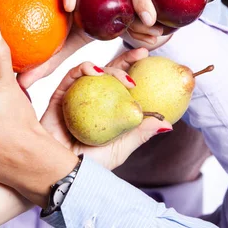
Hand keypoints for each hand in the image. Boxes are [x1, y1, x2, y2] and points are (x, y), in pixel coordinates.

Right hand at [41, 48, 171, 170]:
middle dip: (126, 59)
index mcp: (108, 110)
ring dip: (108, 67)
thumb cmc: (89, 166)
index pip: (124, 86)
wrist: (60, 174)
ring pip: (92, 71)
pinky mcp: (59, 95)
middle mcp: (92, 100)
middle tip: (141, 54)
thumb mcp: (120, 148)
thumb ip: (140, 133)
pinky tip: (95, 71)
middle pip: (109, 73)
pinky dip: (83, 69)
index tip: (150, 61)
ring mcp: (76, 96)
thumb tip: (168, 123)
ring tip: (122, 75)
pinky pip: (70, 76)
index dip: (135, 71)